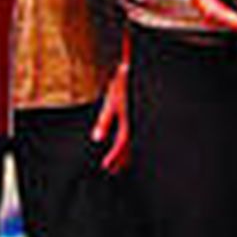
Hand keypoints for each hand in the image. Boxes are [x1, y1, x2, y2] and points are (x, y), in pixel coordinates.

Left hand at [91, 58, 129, 173]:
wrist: (136, 67)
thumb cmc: (124, 81)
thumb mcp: (111, 100)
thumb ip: (105, 121)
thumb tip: (97, 139)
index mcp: (129, 118)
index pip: (122, 142)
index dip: (115, 156)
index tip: (107, 166)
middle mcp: (136, 120)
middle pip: (129, 144)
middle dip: (121, 158)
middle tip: (114, 169)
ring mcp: (139, 116)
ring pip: (133, 139)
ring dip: (126, 151)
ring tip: (120, 161)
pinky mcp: (139, 113)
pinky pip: (134, 130)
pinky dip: (129, 140)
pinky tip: (126, 143)